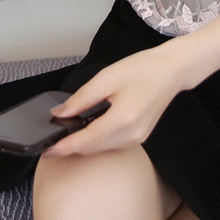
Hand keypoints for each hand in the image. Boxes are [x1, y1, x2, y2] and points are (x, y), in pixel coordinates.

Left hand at [41, 46, 184, 157]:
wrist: (172, 70)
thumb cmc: (142, 68)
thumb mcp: (106, 77)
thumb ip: (82, 98)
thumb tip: (60, 114)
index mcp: (122, 119)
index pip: (86, 141)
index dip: (64, 147)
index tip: (46, 150)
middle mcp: (131, 134)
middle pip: (93, 148)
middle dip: (71, 148)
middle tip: (51, 143)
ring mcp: (137, 138)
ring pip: (102, 149)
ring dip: (84, 145)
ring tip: (66, 137)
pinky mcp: (140, 137)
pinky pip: (113, 145)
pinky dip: (97, 141)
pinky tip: (88, 132)